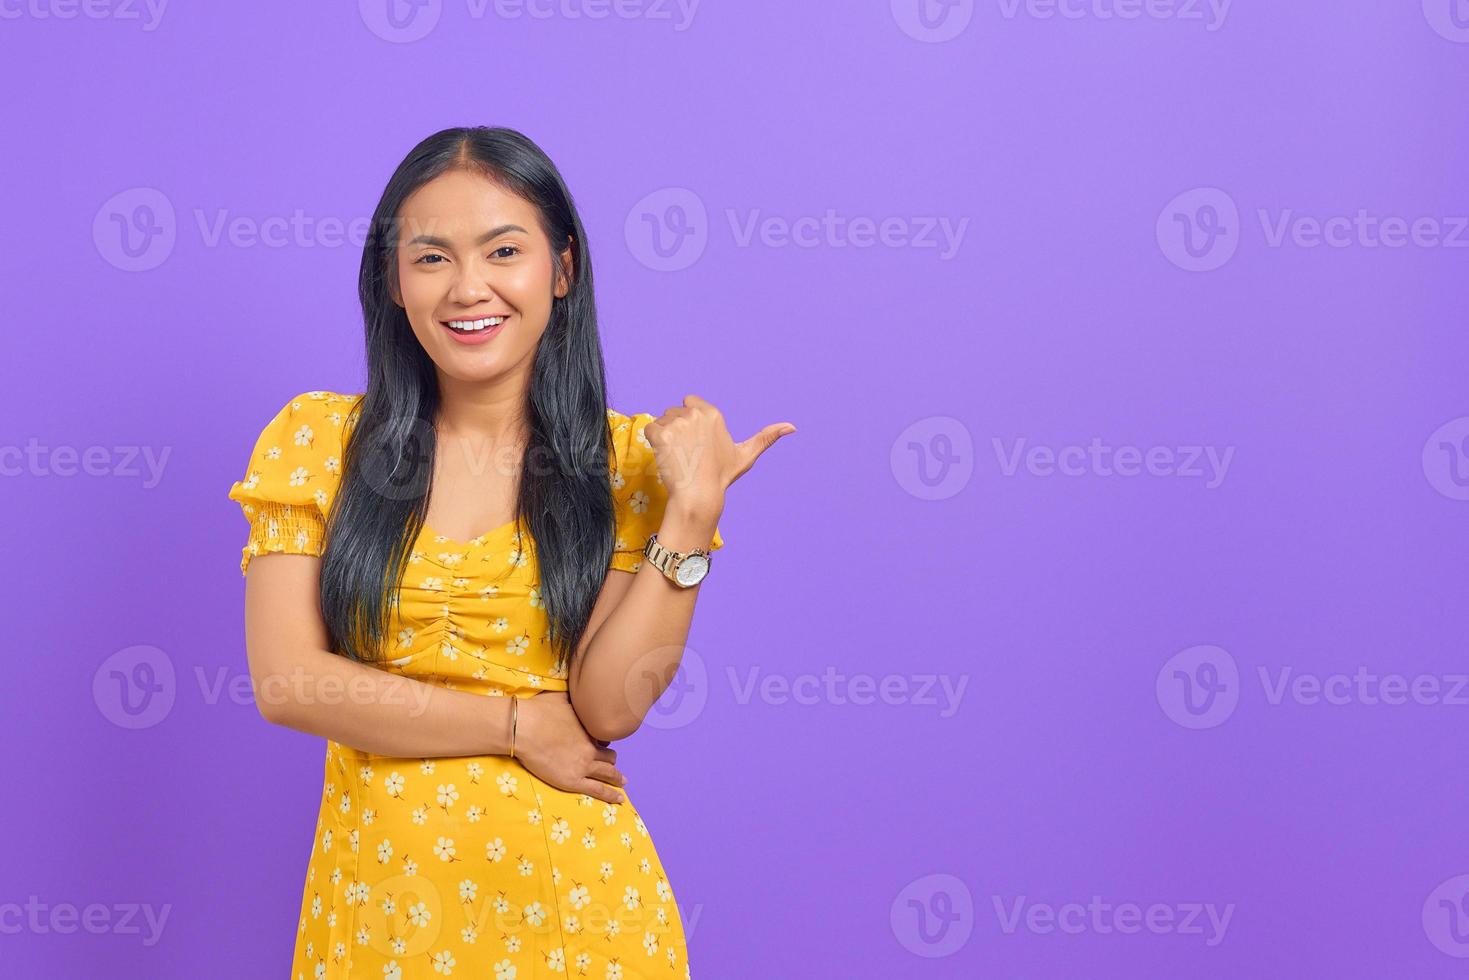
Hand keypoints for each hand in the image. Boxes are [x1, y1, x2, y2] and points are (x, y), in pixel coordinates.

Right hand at [512, 691, 626, 803]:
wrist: (524, 728)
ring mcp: (584, 765)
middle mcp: (591, 746)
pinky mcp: (574, 780)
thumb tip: (579, 688)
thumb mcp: (562, 696)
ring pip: (608, 773)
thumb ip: (574, 696)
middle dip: (611, 758)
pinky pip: (598, 789)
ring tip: (623, 782)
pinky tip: (620, 799)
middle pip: (609, 755)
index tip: (601, 742)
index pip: (604, 736)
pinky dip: (611, 795)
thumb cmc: (538, 710)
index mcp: (589, 727)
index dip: (603, 740)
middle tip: (612, 762)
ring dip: (617, 777)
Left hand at [644, 395, 794, 504]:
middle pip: (674, 411)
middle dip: (677, 429)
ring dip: (665, 436)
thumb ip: (766, 437)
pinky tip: (666, 456)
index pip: (689, 402)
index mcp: (713, 413)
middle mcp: (696, 414)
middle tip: (687, 452)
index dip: (690, 421)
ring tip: (678, 456)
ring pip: (662, 421)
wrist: (699, 495)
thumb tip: (793, 427)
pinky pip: (650, 430)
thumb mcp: (745, 455)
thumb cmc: (720, 477)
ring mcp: (677, 423)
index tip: (696, 441)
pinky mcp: (661, 434)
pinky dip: (654, 443)